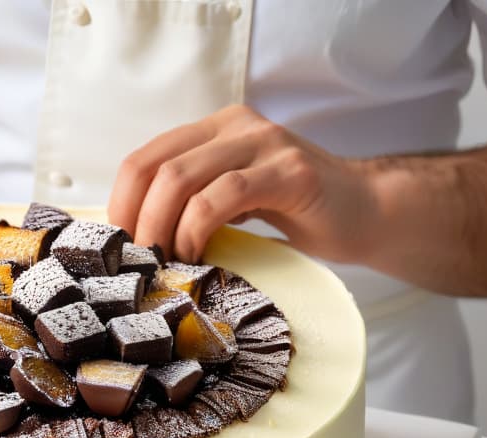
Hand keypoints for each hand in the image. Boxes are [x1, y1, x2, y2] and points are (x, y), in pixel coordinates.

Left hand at [108, 105, 382, 263]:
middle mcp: (236, 126)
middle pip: (157, 170)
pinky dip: (198, 229)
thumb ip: (193, 201)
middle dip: (139, 223)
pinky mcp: (290, 171)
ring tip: (169, 262)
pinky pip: (224, 195)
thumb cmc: (294, 213)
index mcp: (214, 130)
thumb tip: (137, 235)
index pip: (144, 159)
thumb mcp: (232, 200)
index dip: (121, 204)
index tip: (120, 246)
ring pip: (183, 180)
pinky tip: (199, 254)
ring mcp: (265, 144)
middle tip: (142, 262)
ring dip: (165, 230)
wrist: (367, 212)